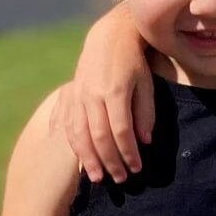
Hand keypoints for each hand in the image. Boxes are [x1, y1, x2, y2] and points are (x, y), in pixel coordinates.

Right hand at [50, 7, 153, 182]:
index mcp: (114, 92)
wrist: (109, 36)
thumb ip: (145, 113)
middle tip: (121, 179)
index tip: (137, 168)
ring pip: (80, 134)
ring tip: (98, 178)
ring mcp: (78, 95)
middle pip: (99, 137)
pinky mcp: (71, 95)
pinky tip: (82, 160)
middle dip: (111, 162)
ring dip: (89, 159)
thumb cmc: (134, 62)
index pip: (122, 132)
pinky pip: (69, 126)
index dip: (129, 153)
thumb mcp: (146, 84)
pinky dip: (75, 145)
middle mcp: (93, 95)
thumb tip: (143, 141)